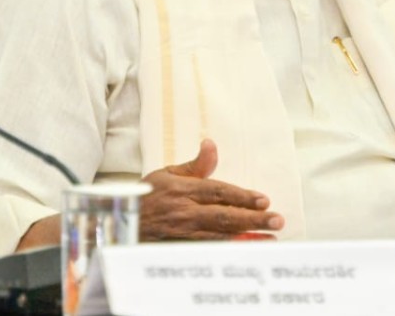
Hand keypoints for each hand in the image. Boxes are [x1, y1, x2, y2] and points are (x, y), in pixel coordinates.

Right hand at [139, 139, 283, 240]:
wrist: (117, 222)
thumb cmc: (145, 196)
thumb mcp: (167, 173)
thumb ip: (195, 164)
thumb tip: (211, 144)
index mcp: (182, 189)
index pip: (218, 192)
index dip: (243, 197)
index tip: (264, 200)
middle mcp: (183, 211)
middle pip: (224, 216)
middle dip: (253, 219)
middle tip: (277, 221)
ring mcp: (181, 232)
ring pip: (218, 236)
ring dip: (246, 238)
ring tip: (269, 239)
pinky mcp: (178, 248)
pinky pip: (207, 250)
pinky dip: (227, 250)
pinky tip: (245, 250)